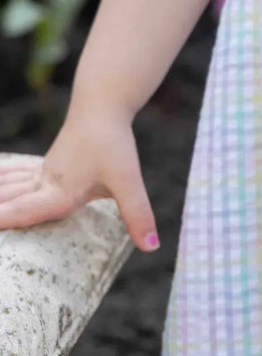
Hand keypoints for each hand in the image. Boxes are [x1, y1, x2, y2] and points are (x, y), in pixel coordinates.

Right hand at [0, 104, 159, 252]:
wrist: (100, 108)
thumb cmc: (113, 144)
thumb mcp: (129, 180)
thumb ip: (138, 214)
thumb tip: (152, 248)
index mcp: (59, 193)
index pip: (25, 214)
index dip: (3, 223)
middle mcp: (42, 186)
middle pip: (6, 205)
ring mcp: (37, 176)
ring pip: (4, 191)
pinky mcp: (39, 170)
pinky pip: (9, 180)